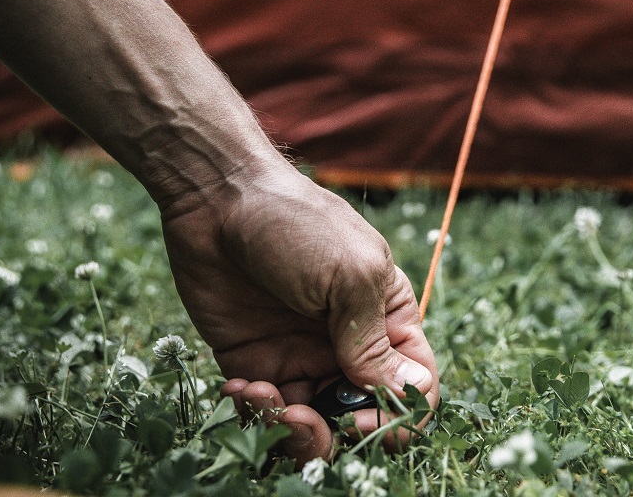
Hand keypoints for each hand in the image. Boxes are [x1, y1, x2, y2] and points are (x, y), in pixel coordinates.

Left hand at [159, 163, 437, 464]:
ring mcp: (300, 354)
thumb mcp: (348, 273)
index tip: (362, 415)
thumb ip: (372, 340)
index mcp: (387, 316)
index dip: (399, 414)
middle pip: (364, 416)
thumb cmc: (297, 223)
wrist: (218, 199)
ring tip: (268, 400)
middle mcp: (347, 343)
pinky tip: (241, 385)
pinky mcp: (254, 362)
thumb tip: (406, 396)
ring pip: (315, 425)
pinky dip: (255, 414)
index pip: (414, 384)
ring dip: (294, 431)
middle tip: (307, 418)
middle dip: (340, 433)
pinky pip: (265, 412)